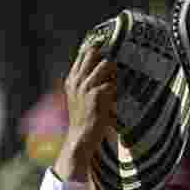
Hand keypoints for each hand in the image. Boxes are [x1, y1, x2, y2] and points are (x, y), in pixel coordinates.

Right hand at [54, 47, 116, 182]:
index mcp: (71, 80)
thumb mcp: (80, 98)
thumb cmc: (84, 120)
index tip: (109, 51)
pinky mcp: (96, 95)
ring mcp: (85, 87)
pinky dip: (118, 90)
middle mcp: (76, 80)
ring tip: (116, 86)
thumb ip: (87, 83)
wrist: (80, 139)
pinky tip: (117, 99)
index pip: (84, 53)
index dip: (98, 50)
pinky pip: (113, 83)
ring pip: (107, 64)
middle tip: (114, 70)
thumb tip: (107, 68)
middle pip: (94, 52)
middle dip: (106, 58)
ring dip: (115, 73)